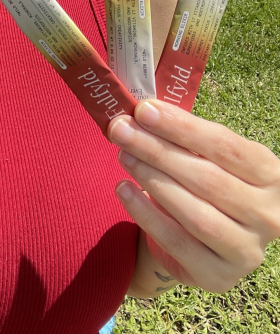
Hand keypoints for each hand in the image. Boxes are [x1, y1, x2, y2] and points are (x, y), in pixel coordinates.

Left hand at [108, 99, 279, 293]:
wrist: (202, 242)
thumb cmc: (204, 183)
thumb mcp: (205, 157)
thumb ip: (182, 137)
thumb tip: (140, 112)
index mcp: (270, 175)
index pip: (226, 146)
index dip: (183, 127)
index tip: (144, 110)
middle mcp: (268, 215)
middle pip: (208, 178)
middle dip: (158, 150)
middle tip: (122, 129)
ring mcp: (247, 250)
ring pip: (195, 213)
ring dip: (152, 180)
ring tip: (123, 155)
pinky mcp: (219, 277)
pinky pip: (177, 243)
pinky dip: (146, 214)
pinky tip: (123, 189)